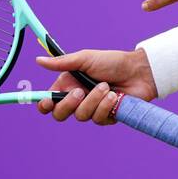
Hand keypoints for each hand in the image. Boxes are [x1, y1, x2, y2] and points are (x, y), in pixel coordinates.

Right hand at [34, 48, 157, 123]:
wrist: (139, 71)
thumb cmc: (112, 62)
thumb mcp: (86, 59)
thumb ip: (62, 63)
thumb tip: (38, 60)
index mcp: (69, 85)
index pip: (49, 102)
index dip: (45, 105)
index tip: (48, 102)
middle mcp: (78, 99)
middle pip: (60, 114)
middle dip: (68, 104)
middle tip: (80, 92)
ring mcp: (92, 109)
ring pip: (81, 116)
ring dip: (94, 100)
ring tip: (107, 87)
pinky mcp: (106, 117)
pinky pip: (98, 119)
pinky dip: (106, 106)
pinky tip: (115, 96)